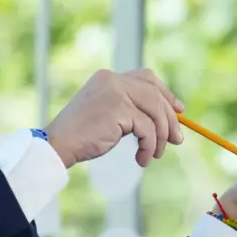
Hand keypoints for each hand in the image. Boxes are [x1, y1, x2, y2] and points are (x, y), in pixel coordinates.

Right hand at [44, 69, 184, 167]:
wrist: (58, 144)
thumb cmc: (80, 136)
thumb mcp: (106, 115)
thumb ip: (129, 110)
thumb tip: (166, 119)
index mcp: (108, 77)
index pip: (147, 78)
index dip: (166, 93)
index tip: (179, 110)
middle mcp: (112, 79)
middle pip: (155, 94)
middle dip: (170, 119)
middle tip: (177, 140)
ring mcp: (115, 92)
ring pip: (155, 112)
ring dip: (160, 137)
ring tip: (155, 155)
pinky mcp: (119, 109)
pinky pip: (147, 129)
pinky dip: (149, 146)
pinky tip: (142, 159)